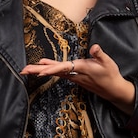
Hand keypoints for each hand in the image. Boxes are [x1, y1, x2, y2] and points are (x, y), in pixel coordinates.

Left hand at [20, 44, 134, 113]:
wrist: (113, 90)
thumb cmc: (110, 75)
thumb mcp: (108, 63)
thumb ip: (99, 54)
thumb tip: (94, 47)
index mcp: (81, 68)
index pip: (63, 68)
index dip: (52, 69)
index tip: (40, 71)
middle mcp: (74, 73)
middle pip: (53, 71)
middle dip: (38, 71)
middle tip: (23, 70)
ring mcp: (73, 76)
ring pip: (54, 72)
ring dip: (39, 71)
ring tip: (26, 69)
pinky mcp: (74, 77)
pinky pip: (58, 73)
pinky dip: (48, 70)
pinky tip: (41, 68)